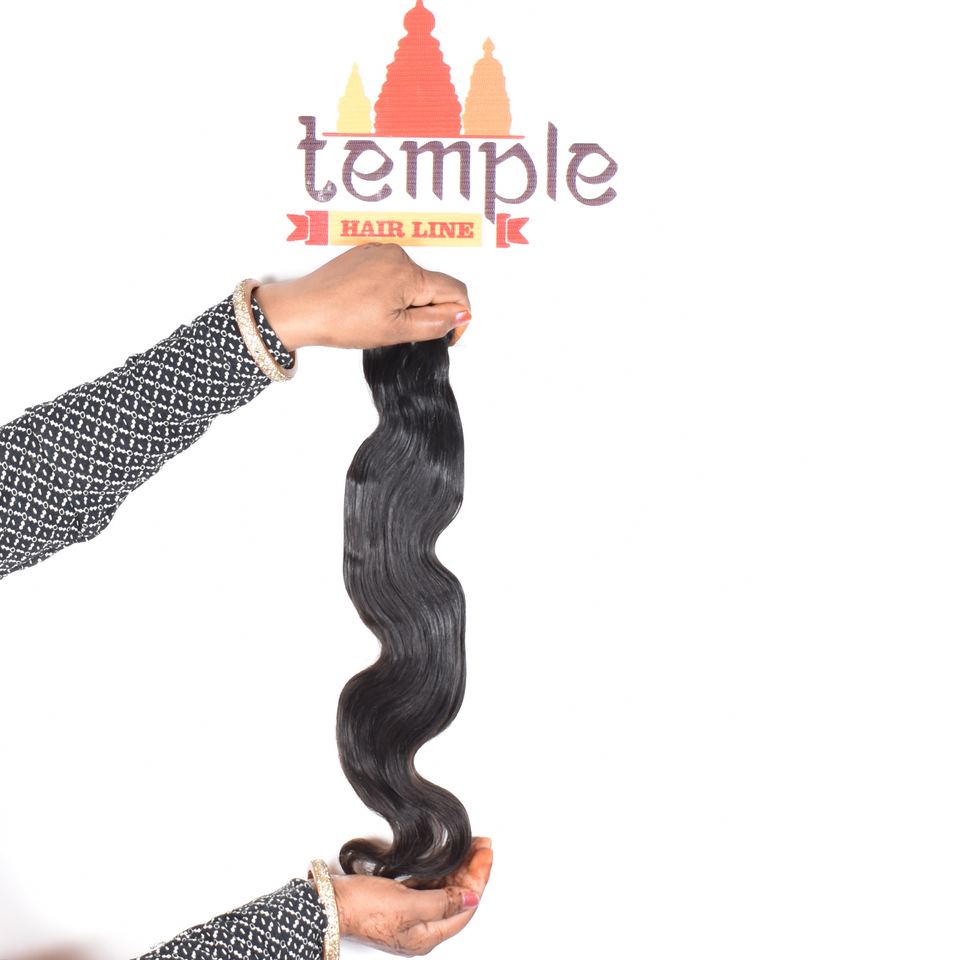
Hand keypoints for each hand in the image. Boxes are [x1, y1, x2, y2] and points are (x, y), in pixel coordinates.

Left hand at [254, 244, 471, 350]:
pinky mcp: (365, 254)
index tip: (447, 336)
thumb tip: (462, 315)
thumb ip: (435, 323)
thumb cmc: (342, 321)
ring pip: (413, 279)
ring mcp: (380, 252)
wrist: (303, 310)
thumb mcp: (396, 331)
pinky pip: (393, 272)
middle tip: (404, 331)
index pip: (455, 290)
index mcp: (409, 274)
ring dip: (409, 301)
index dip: (459, 317)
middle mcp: (398, 255)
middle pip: (434, 284)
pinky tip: (372, 305)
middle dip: (429, 309)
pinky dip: (392, 291)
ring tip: (382, 318)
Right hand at [329, 837, 492, 956]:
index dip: (478, 879)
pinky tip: (449, 860)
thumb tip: (471, 900)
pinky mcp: (399, 902)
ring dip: (459, 869)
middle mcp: (421, 929)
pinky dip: (441, 872)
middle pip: (456, 898)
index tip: (485, 854)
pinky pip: (429, 887)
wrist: (331, 904)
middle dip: (472, 871)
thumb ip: (442, 902)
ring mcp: (410, 916)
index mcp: (426, 936)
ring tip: (472, 848)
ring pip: (444, 891)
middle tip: (483, 846)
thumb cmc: (364, 908)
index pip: (465, 907)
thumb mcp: (408, 905)